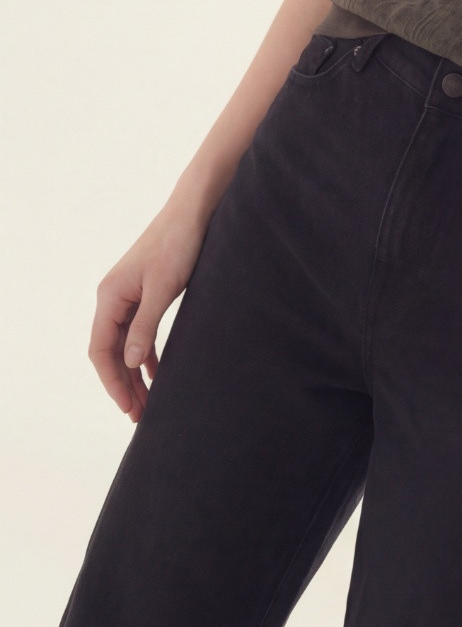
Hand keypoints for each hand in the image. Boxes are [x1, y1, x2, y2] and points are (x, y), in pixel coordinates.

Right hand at [89, 201, 210, 422]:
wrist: (194, 211)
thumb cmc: (179, 244)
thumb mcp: (162, 288)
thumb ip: (145, 326)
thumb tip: (131, 363)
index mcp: (110, 296)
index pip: (101, 349)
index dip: (111, 381)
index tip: (127, 406)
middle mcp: (114, 297)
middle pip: (111, 350)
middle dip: (123, 383)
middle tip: (139, 415)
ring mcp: (130, 295)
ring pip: (126, 344)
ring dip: (135, 372)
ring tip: (147, 402)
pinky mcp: (147, 292)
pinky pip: (140, 331)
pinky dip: (146, 354)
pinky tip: (157, 373)